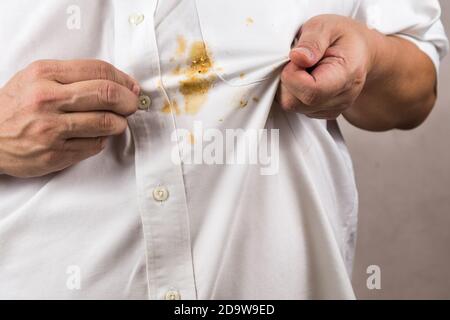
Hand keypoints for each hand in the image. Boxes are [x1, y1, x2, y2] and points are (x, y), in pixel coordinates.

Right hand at [0, 59, 139, 177]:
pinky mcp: (56, 154)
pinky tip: (96, 135)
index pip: (98, 70)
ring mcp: (51, 129)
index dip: (123, 79)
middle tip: (132, 105)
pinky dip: (103, 139)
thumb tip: (119, 82)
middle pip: (107, 95)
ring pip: (107, 123)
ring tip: (117, 122)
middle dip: (129, 101)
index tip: (131, 87)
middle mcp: (47, 100)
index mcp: (43, 74)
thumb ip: (73, 76)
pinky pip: (95, 145)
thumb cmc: (15, 106)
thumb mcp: (35, 78)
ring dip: (120, 123)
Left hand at [277, 14, 376, 119]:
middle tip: (297, 61)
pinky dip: (293, 93)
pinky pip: (295, 108)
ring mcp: (331, 108)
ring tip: (303, 68)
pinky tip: (306, 78)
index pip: (311, 92)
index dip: (292, 75)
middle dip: (286, 81)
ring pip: (292, 107)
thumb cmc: (343, 38)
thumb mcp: (326, 26)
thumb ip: (312, 41)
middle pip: (296, 103)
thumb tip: (297, 57)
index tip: (295, 58)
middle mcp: (341, 98)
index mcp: (345, 75)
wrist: (360, 51)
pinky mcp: (321, 112)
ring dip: (289, 87)